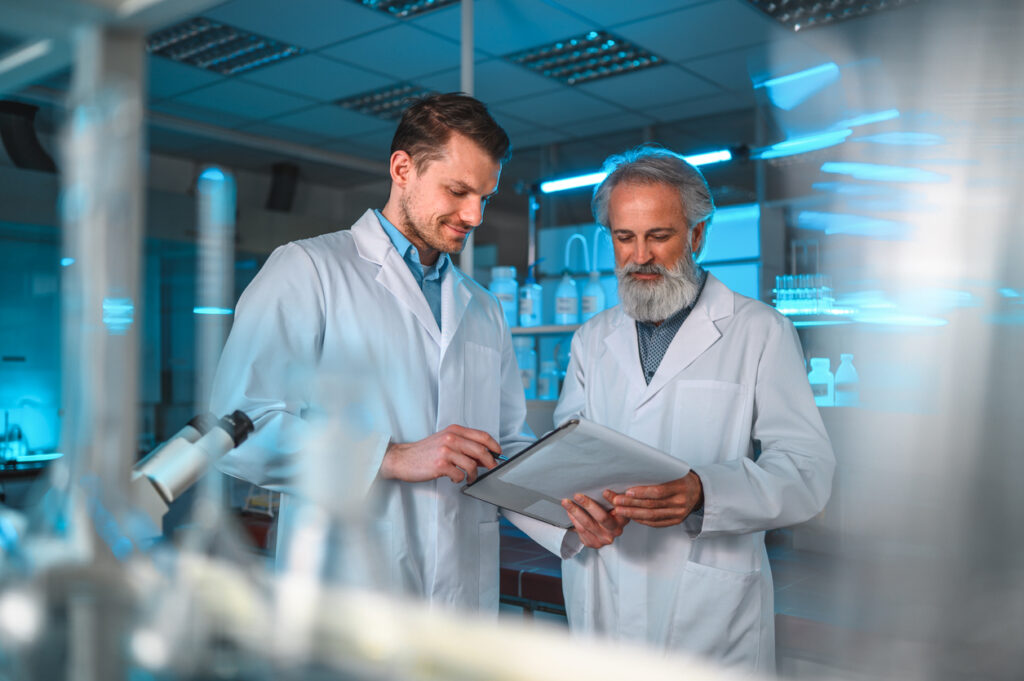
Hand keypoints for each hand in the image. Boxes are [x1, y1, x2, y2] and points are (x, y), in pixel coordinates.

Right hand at [380, 424, 499, 483]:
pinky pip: (459, 475)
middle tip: (491, 469)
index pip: (482, 435)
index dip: (494, 445)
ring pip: (472, 465)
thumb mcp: (445, 442)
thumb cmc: (425, 451)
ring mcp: (445, 451)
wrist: (402, 459)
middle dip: (490, 462)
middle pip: (481, 450)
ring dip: (474, 475)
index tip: (498, 453)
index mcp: (454, 430)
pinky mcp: (440, 465)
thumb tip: (484, 457)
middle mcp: (451, 438)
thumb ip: (464, 446)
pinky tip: (455, 478)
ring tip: (469, 478)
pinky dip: (460, 479)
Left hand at [562, 493, 629, 548]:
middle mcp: (615, 531)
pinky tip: (570, 512)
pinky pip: (581, 531)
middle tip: (577, 495)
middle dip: (588, 505)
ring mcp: (604, 539)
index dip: (612, 500)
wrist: (604, 530)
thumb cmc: (608, 512)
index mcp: (623, 518)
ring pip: (587, 524)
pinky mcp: (593, 543)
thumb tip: (604, 481)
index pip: (619, 509)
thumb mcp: (614, 504)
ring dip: (575, 512)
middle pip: (601, 518)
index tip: (604, 491)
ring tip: (566, 502)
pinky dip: (574, 520)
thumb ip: (613, 497)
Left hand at [605, 471, 703, 527]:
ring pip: (652, 516)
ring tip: (619, 510)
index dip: (642, 492)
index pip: (658, 491)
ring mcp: (679, 513)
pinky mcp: (676, 521)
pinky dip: (642, 520)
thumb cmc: (681, 478)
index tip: (627, 491)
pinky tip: (631, 516)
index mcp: (680, 486)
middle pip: (652, 505)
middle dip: (631, 503)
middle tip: (616, 501)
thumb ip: (657, 473)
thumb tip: (633, 472)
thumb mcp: (673, 471)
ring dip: (633, 513)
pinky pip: (656, 523)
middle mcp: (680, 502)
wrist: (698, 491)